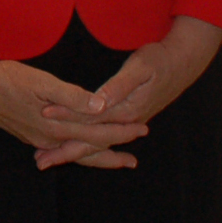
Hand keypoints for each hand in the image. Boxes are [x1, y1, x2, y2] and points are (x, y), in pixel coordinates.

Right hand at [0, 32, 148, 170]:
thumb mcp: (42, 82)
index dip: (121, 131)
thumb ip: (73, 96)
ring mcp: (38, 139)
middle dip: (114, 151)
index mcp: (57, 126)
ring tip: (115, 162)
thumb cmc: (8, 78)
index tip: (141, 129)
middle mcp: (50, 138)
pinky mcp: (28, 134)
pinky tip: (75, 152)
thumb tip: (102, 107)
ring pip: (74, 153)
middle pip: (89, 149)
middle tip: (135, 157)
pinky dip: (75, 153)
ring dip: (96, 157)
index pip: (97, 132)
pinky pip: (60, 149)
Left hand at [34, 15, 221, 168]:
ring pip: (95, 143)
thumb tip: (100, 102)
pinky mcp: (125, 118)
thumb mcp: (140, 68)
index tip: (44, 116)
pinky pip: (101, 137)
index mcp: (126, 110)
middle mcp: (126, 121)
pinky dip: (84, 145)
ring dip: (72, 152)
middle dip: (65, 151)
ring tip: (46, 160)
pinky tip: (68, 147)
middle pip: (91, 141)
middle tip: (39, 161)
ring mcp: (126, 122)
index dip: (67, 117)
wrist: (182, 64)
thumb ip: (119, 87)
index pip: (91, 119)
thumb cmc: (159, 61)